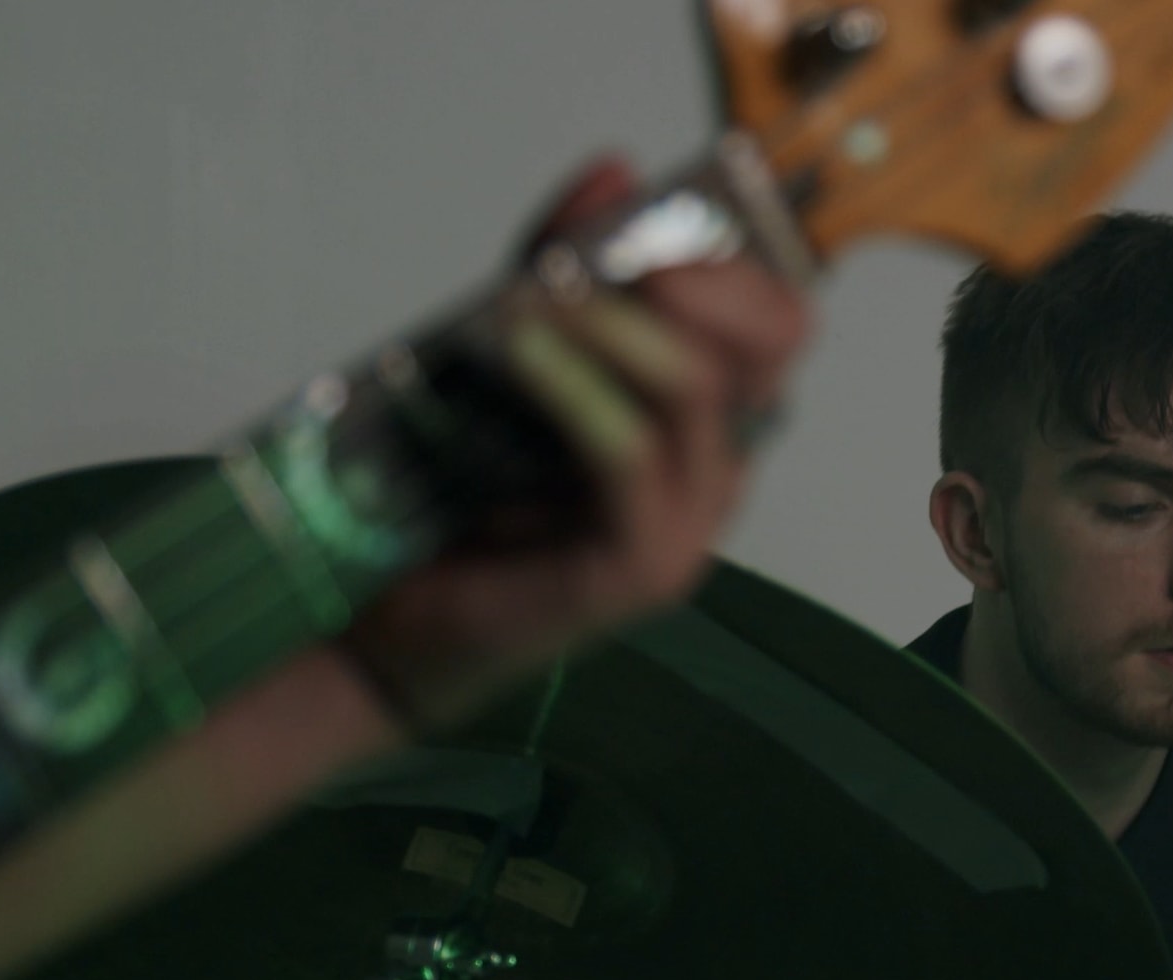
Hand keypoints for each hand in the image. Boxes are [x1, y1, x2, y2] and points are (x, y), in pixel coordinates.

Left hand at [341, 153, 810, 727]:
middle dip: (701, 276)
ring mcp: (691, 524)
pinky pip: (632, 452)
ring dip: (612, 322)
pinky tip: (520, 345)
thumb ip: (567, 265)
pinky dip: (577, 383)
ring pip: (701, 390)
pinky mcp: (643, 566)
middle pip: (775, 344)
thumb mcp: (515, 349)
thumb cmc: (460, 493)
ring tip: (531, 293)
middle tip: (608, 254)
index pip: (778, 319)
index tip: (643, 219)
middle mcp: (720, 468)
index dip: (731, 258)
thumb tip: (615, 167)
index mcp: (709, 418)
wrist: (395, 620)